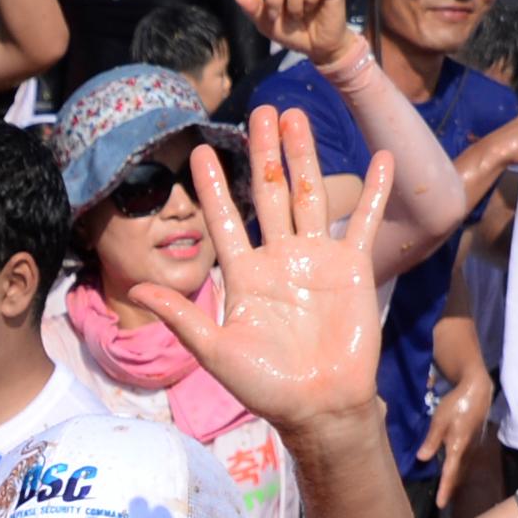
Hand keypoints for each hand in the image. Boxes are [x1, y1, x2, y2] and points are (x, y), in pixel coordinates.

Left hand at [133, 104, 391, 434]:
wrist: (318, 406)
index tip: (202, 150)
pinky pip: (363, 221)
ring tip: (297, 116)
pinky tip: (381, 156)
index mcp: (244, 275)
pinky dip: (373, 191)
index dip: (214, 186)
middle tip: (260, 110)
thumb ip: (181, 317)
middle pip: (269, 193)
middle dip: (264, 152)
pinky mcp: (354, 268)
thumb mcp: (214, 351)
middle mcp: (279, 259)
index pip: (225, 219)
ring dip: (305, 155)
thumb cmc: (264, 386)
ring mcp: (317, 260)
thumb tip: (136, 290)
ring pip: (309, 194)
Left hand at [415, 364, 492, 509]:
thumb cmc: (456, 403)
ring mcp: (474, 445)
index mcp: (458, 446)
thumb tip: (421, 459)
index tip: (440, 504)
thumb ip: (431, 440)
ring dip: (456, 481)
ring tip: (447, 492)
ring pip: (464, 469)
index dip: (445, 489)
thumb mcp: (439, 420)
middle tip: (443, 503)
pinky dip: (459, 470)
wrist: (478, 390)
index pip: (450, 472)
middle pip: (459, 474)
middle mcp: (468, 450)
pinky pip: (467, 461)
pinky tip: (454, 473)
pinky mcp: (475, 441)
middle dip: (451, 489)